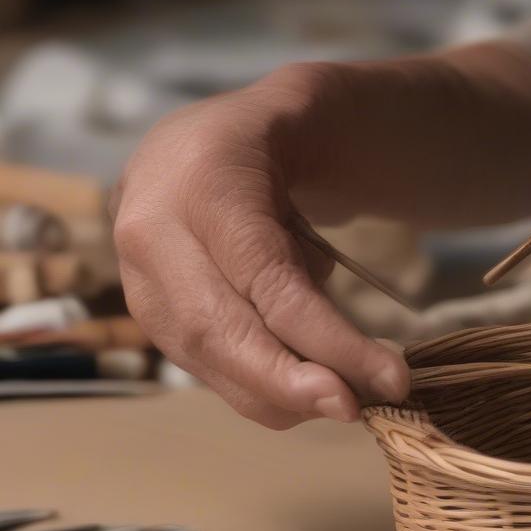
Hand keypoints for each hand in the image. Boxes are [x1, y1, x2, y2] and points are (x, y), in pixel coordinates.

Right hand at [112, 65, 409, 428]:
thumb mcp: (315, 122)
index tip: (391, 380)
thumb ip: (352, 183)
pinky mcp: (149, 314)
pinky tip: (307, 390)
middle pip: (222, 332)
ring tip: (344, 401)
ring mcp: (140, 277)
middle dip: (292, 383)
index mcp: (199, 179)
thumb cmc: (277, 133)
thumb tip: (368, 273)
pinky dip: (262, 387)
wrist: (201, 141)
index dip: (329, 340)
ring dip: (279, 395)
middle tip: (355, 409)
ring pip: (208, 360)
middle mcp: (151, 231)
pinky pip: (206, 366)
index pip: (268, 281)